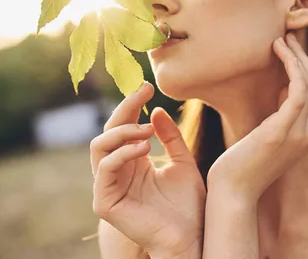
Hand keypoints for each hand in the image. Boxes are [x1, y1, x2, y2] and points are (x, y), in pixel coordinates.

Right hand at [90, 82, 203, 256]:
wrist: (192, 236)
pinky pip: (103, 170)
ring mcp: (108, 187)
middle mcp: (118, 172)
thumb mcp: (183, 162)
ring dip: (122, 132)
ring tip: (147, 131)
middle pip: (108, 132)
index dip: (132, 105)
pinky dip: (121, 154)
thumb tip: (157, 110)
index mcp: (133, 162)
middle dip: (124, 110)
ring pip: (99, 147)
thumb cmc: (189, 204)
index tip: (147, 87)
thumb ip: (171, 137)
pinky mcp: (105, 203)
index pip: (123, 127)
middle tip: (144, 95)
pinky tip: (144, 148)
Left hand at [206, 33, 307, 201]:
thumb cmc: (244, 163)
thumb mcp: (269, 133)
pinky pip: (298, 89)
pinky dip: (291, 65)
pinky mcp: (282, 130)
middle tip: (290, 36)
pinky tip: (278, 51)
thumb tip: (282, 88)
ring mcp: (300, 133)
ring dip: (297, 56)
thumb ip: (282, 112)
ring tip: (281, 39)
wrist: (232, 192)